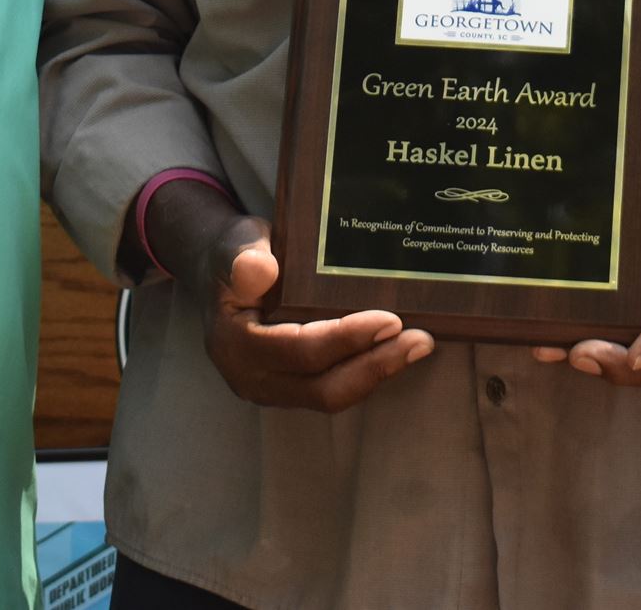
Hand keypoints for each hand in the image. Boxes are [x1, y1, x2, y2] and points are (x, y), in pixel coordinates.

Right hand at [145, 184, 433, 411]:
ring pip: (332, 395)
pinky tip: (397, 350)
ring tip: (419, 345)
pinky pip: (333, 388)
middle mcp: (252, 378)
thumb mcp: (232, 245)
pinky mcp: (292, 388)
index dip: (346, 340)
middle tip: (419, 341)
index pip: (299, 351)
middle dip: (375, 368)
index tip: (390, 320)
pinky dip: (367, 371)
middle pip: (322, 389)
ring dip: (378, 373)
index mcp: (235, 345)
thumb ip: (242, 257)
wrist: (221, 273)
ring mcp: (272, 389)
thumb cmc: (233, 255)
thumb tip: (259, 270)